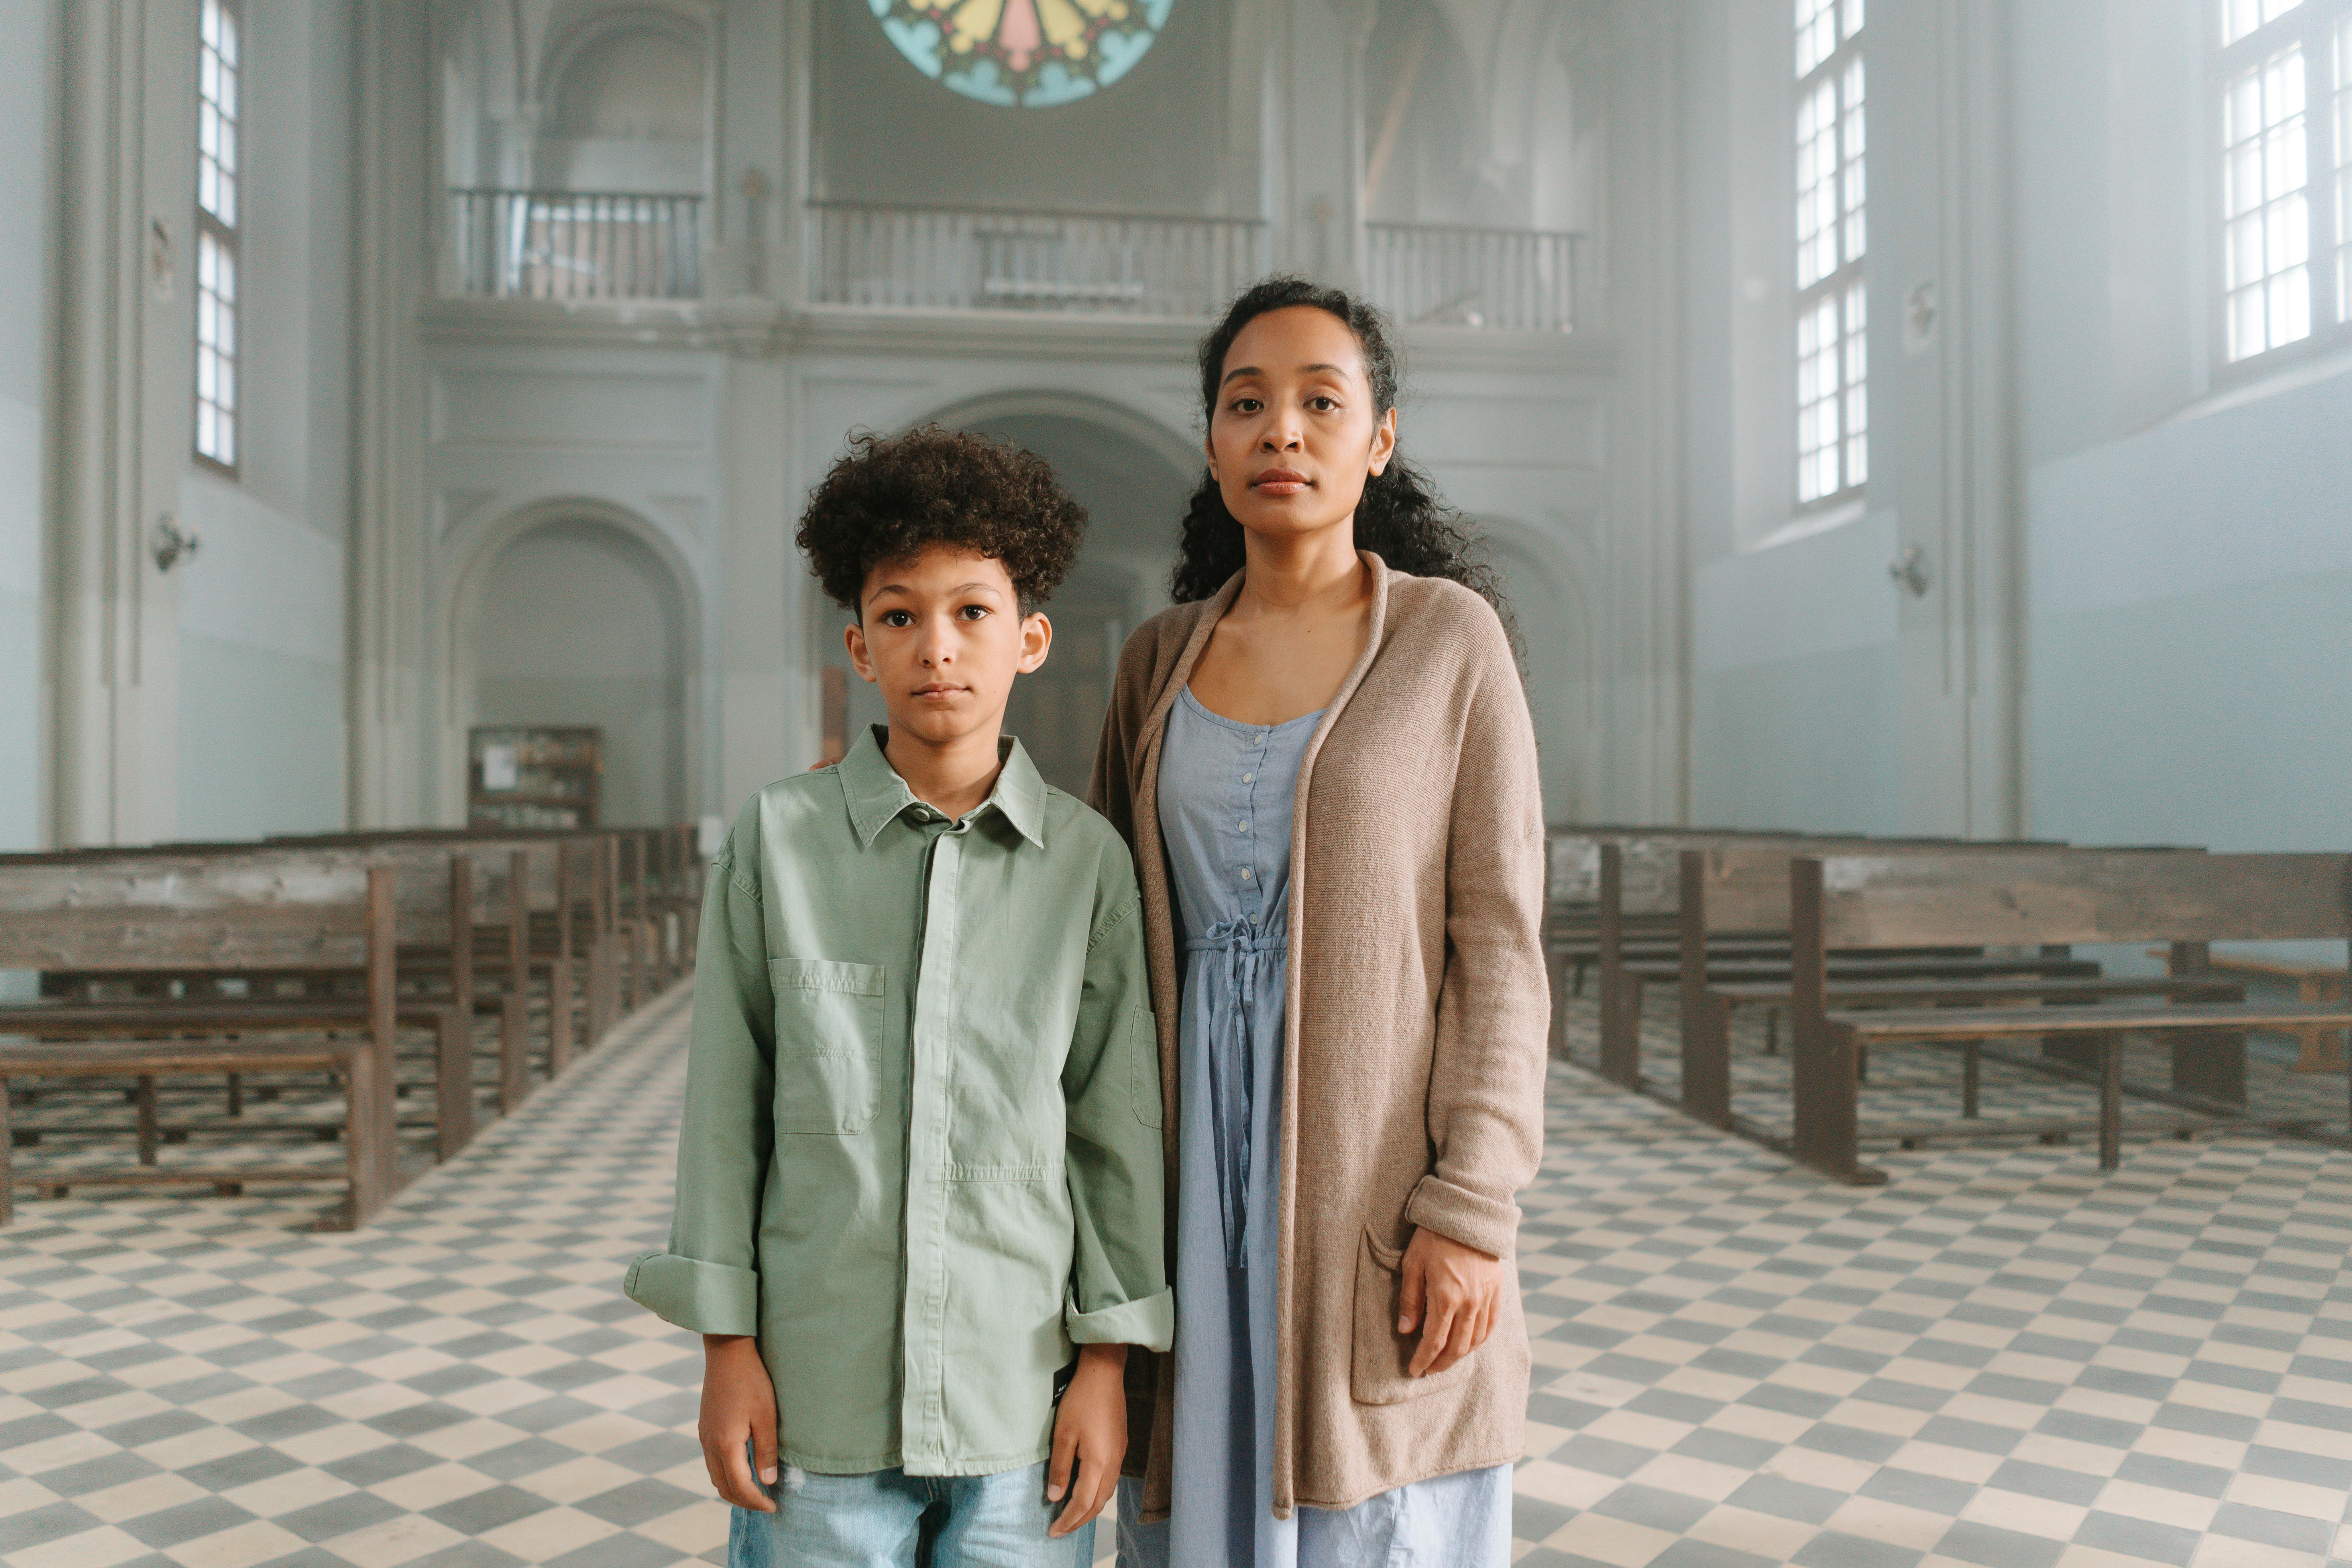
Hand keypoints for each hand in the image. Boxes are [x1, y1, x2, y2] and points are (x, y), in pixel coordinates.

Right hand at [699, 1334, 779, 1511]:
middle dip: (744, 1501)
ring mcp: (704, 1436)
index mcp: (726, 1444)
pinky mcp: (705, 1427)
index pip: (740, 1486)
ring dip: (733, 1489)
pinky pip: (712, 1462)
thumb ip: (766, 1451)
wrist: (727, 1352)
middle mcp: (710, 1444)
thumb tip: (767, 1482)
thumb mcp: (766, 1416)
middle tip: (766, 1504)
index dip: (757, 1501)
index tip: (773, 1507)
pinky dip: (726, 1473)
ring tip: (756, 1491)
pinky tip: (742, 1469)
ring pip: (715, 1476)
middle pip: (723, 1487)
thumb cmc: (752, 1381)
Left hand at [1045, 1343, 1126, 1536]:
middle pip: (1098, 1503)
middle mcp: (1114, 1463)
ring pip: (1106, 1493)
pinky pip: (1110, 1480)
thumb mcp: (1063, 1435)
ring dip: (1089, 1509)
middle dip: (1079, 1521)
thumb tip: (1056, 1497)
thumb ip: (1061, 1468)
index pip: (1083, 1502)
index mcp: (1099, 1463)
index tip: (1053, 1531)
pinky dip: (1097, 1494)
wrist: (1104, 1372)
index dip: (1068, 1520)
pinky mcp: (1119, 1445)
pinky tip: (1086, 1491)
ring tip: (1072, 1516)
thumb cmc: (1080, 1400)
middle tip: (1061, 1530)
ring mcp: (1119, 1454)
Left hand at [1397, 1228, 1501, 1377]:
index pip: (1434, 1341)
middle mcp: (1468, 1303)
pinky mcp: (1496, 1290)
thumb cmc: (1433, 1237)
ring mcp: (1485, 1298)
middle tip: (1429, 1370)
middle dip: (1441, 1363)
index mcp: (1445, 1298)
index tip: (1414, 1370)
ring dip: (1460, 1355)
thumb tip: (1406, 1330)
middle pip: (1457, 1347)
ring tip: (1446, 1360)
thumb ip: (1411, 1300)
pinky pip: (1491, 1324)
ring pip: (1475, 1340)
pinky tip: (1470, 1343)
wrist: (1466, 1214)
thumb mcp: (1413, 1265)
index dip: (1423, 1360)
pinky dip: (1480, 1339)